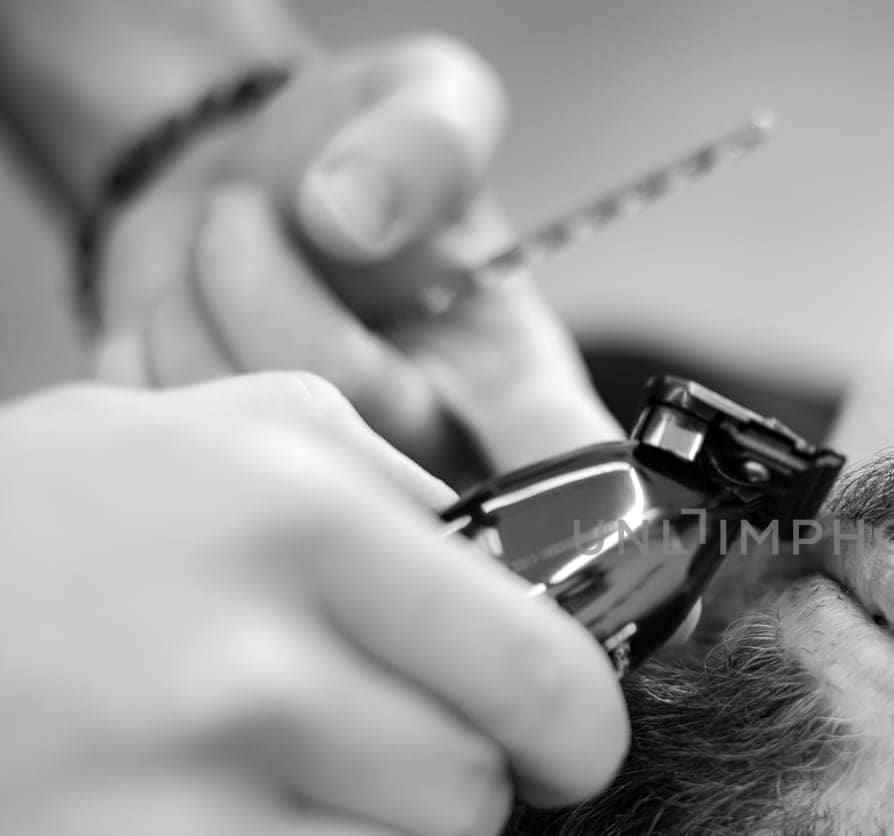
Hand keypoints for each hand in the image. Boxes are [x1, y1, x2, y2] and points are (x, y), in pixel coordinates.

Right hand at [0, 374, 625, 835]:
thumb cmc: (19, 548)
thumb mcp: (191, 438)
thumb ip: (368, 477)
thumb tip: (520, 568)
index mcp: (283, 526)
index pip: (543, 671)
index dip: (575, 726)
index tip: (561, 746)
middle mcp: (231, 685)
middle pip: (475, 801)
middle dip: (429, 791)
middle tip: (327, 765)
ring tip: (244, 829)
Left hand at [90, 34, 619, 482]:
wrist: (220, 170)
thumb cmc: (351, 152)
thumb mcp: (426, 98)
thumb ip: (428, 138)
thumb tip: (351, 217)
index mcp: (517, 391)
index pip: (571, 494)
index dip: (548, 503)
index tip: (466, 429)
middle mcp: (427, 459)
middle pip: (367, 453)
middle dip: (276, 310)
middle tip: (253, 212)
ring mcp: (321, 484)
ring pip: (254, 445)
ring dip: (197, 308)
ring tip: (223, 243)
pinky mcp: (220, 489)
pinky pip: (171, 446)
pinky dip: (146, 348)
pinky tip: (182, 309)